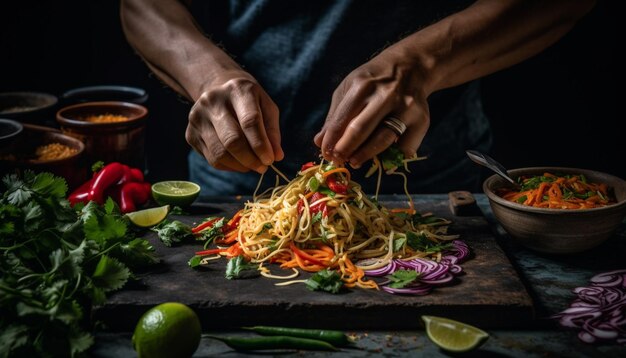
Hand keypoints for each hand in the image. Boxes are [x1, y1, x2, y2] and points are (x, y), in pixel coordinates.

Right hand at [185, 71, 283, 172]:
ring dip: (240, 166)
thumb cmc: (249, 103)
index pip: (250, 121)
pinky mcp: (190, 134)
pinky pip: (212, 159)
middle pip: (232, 139)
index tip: (270, 160)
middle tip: (263, 167)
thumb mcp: (267, 108)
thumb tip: (276, 156)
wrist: (219, 92)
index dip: (261, 144)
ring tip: (253, 166)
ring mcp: (197, 117)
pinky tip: (239, 162)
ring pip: (220, 153)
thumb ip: (272, 131)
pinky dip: (229, 166)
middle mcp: (212, 101)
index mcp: (237, 89)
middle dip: (250, 159)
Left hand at [314, 47, 429, 167]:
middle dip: (345, 150)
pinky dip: (393, 157)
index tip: (325, 153)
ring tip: (354, 162)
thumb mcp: (349, 88)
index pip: (341, 119)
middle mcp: (385, 96)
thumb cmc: (372, 81)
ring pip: (383, 140)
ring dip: (365, 155)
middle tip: (338, 160)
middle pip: (361, 131)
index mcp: (362, 86)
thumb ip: (335, 115)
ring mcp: (405, 108)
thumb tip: (319, 142)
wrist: (410, 66)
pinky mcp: (421, 120)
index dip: (331, 140)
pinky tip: (382, 158)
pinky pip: (406, 146)